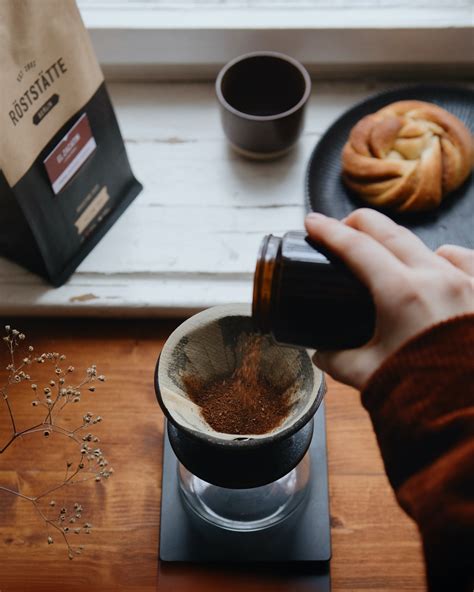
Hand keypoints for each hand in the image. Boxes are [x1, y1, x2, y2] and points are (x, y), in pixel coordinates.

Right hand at [305, 208, 473, 388]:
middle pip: (390, 231)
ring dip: (400, 245)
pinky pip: (461, 259)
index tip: (312, 222)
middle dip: (359, 223)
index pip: (357, 248)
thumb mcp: (369, 375)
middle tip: (341, 228)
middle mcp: (437, 278)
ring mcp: (466, 281)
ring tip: (387, 260)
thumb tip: (320, 353)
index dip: (329, 231)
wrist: (469, 415)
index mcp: (402, 294)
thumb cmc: (425, 394)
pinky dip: (443, 259)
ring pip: (426, 244)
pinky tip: (436, 269)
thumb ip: (337, 360)